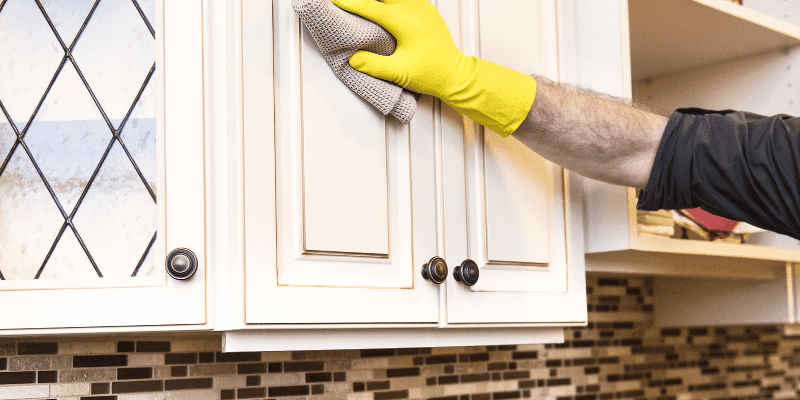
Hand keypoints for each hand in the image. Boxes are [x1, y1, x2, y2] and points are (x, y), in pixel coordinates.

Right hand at [331, 0, 465, 98]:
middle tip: (345, 0)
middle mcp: (414, 9)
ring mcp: (421, 6)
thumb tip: (352, 59)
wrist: (455, 74)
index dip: (350, 3)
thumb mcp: (400, 73)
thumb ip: (374, 66)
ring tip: (364, 2)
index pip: (370, 8)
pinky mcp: (425, 9)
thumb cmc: (431, 73)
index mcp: (405, 22)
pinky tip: (381, 2)